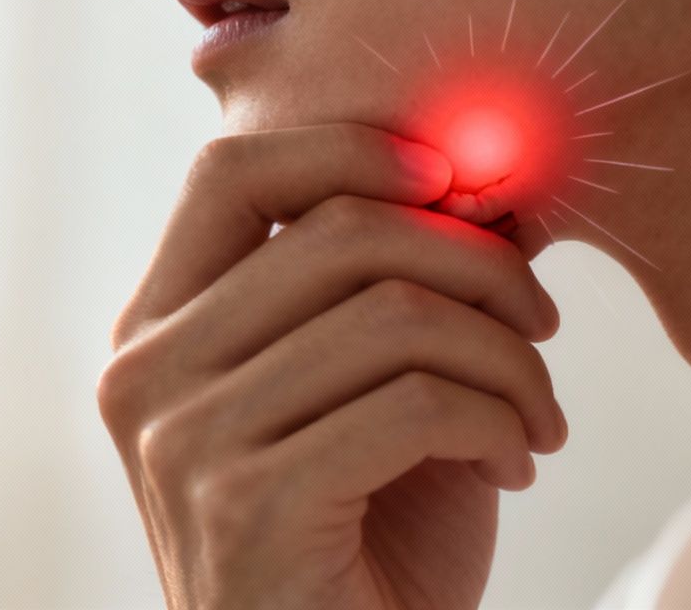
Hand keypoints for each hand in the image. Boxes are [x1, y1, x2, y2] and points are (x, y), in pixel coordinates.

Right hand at [96, 123, 566, 609]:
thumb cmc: (362, 541)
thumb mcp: (366, 391)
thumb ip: (388, 287)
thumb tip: (483, 177)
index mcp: (157, 328)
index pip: (231, 172)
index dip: (353, 147)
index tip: (456, 181)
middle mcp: (147, 375)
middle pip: (340, 231)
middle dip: (479, 264)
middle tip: (543, 324)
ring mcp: (185, 445)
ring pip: (394, 317)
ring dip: (508, 360)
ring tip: (539, 415)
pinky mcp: (248, 510)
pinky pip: (416, 405)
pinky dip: (501, 423)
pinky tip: (516, 465)